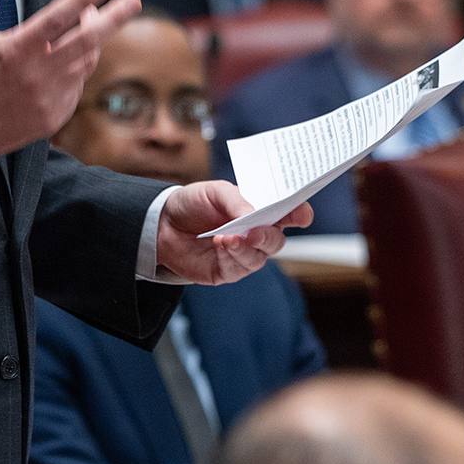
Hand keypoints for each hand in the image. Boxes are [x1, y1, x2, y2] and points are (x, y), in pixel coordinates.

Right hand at [0, 0, 137, 179]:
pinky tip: (68, 60)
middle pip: (88, 41)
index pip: (57, 18)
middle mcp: (37, 75)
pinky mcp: (53, 118)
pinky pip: (77, 87)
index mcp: (17, 50)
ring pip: (85, 63)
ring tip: (90, 23)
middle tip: (133, 0)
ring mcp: (48, 99)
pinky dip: (78, 69)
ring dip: (93, 41)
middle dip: (114, 18)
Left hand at [153, 179, 310, 283]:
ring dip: (244, 249)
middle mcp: (256, 234)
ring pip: (258, 258)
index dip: (299, 214)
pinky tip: (219, 245)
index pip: (289, 214)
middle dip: (268, 237)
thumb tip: (254, 217)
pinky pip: (237, 269)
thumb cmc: (193, 204)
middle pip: (277, 241)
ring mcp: (243, 255)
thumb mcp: (215, 192)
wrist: (162, 224)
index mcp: (260, 211)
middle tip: (254, 232)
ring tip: (227, 238)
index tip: (302, 216)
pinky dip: (230, 257)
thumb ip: (237, 201)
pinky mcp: (227, 271)